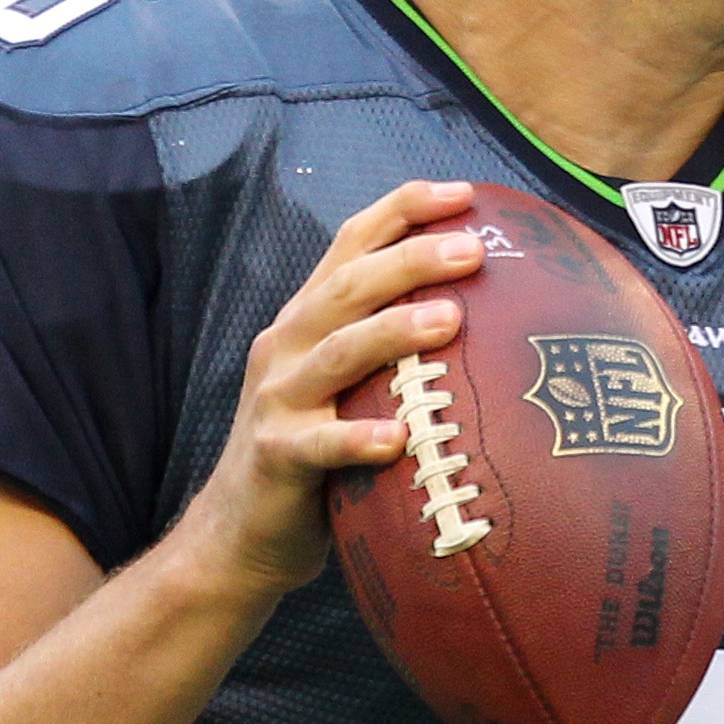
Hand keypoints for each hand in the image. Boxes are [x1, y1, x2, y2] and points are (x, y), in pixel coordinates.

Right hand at [177, 179, 481, 600]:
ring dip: (394, 333)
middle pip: (351, 285)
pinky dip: (359, 439)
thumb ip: (391, 347)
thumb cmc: (316, 453)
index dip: (403, 210)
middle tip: (475, 250)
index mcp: (309, 318)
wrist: (239, 530)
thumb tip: (485, 315)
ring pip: (338, 351)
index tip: (465, 194)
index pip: (353, 244)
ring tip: (450, 321)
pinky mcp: (277, 456)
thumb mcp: (348, 385)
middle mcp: (289, 344)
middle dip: (412, 260)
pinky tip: (400, 439)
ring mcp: (279, 398)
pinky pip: (321, 444)